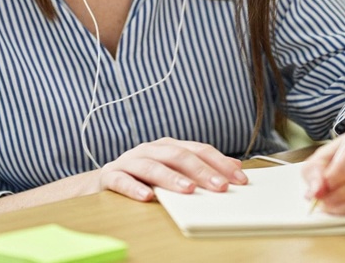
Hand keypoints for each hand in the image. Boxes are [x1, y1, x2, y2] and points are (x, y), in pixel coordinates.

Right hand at [98, 137, 247, 201]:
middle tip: (220, 186)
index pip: (198, 150)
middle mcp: (150, 149)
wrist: (105, 179)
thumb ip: (201, 166)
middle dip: (201, 171)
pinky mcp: (111, 175)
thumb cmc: (144, 175)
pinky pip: (123, 181)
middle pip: (178, 156)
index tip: (239, 178)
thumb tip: (235, 166)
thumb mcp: (174, 169)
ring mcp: (130, 161)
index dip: (220, 163)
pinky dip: (135, 188)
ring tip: (188, 189)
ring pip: (152, 166)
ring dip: (171, 178)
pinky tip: (147, 197)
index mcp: (168, 146)